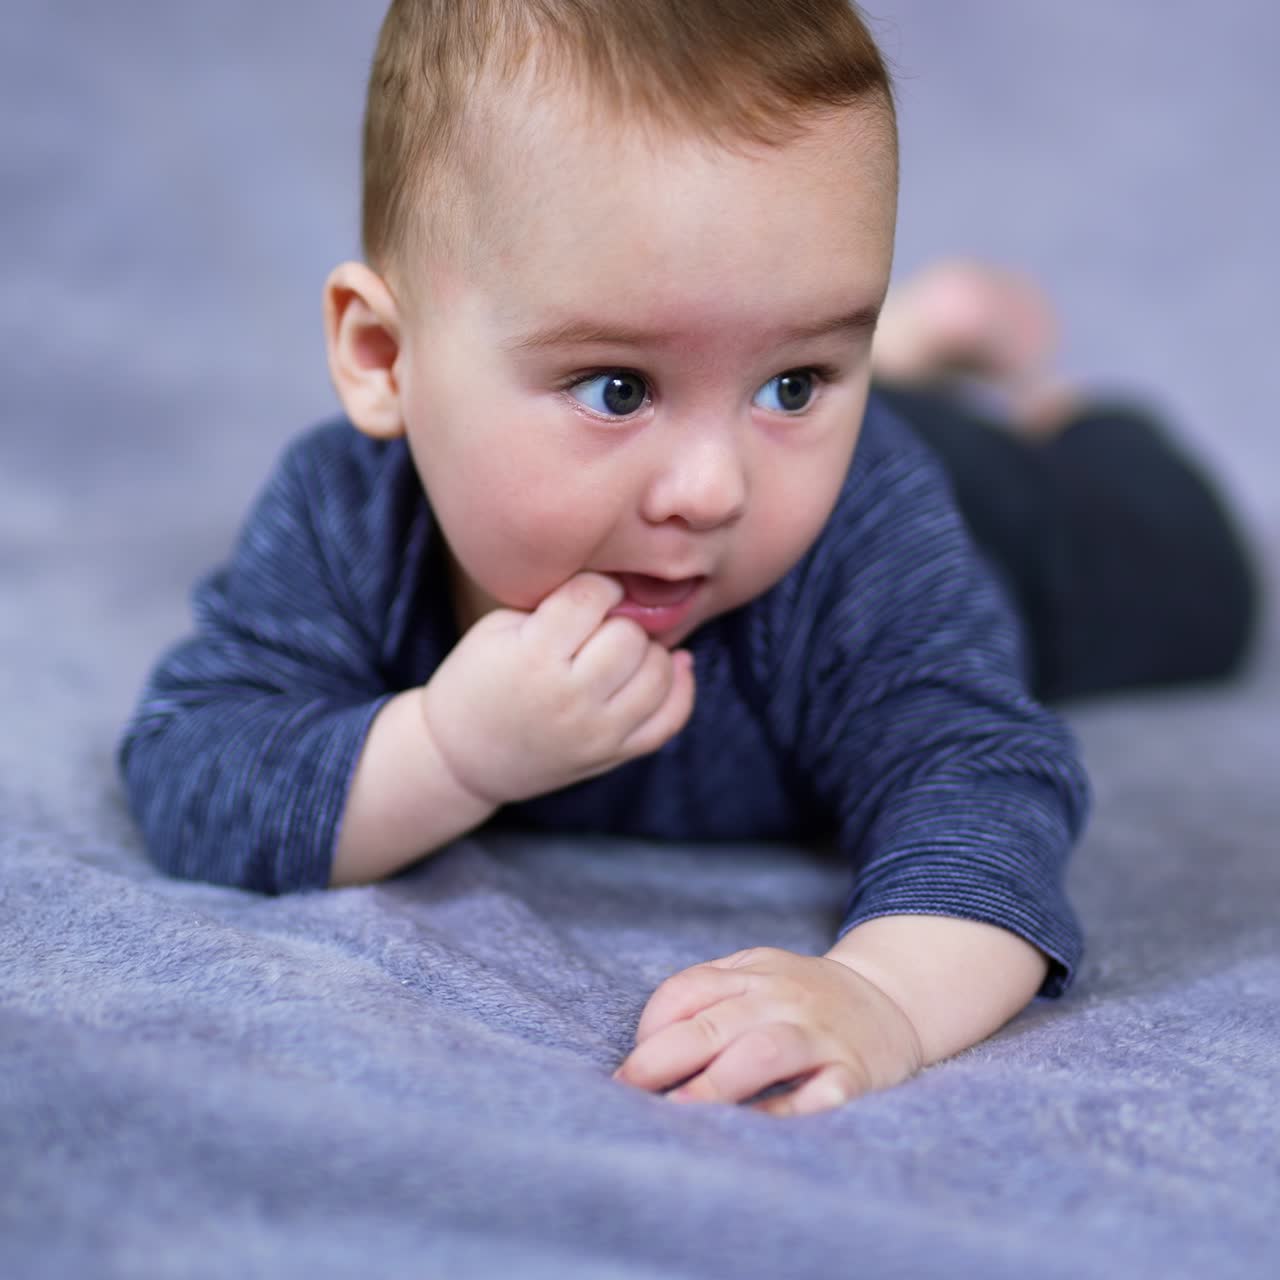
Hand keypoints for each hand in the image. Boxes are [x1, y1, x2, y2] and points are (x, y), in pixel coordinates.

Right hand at [420, 572, 695, 806]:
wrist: (462, 758)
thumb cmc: (477, 681)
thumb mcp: (497, 629)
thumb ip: (554, 605)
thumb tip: (618, 587)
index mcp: (532, 657)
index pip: (592, 597)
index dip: (597, 586)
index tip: (591, 592)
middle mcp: (569, 697)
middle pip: (630, 636)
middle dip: (620, 621)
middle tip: (601, 627)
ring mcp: (597, 731)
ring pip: (659, 673)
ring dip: (648, 652)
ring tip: (623, 651)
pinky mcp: (614, 755)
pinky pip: (671, 720)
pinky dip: (680, 688)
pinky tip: (673, 667)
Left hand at [613, 947, 924, 1115]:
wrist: (892, 1001)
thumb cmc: (802, 1001)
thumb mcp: (756, 977)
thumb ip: (705, 998)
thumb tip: (643, 1051)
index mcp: (752, 973)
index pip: (688, 990)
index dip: (651, 1026)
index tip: (630, 1069)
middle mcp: (783, 999)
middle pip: (714, 1024)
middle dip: (664, 1059)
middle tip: (629, 1092)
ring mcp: (821, 1036)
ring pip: (764, 1052)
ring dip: (716, 1084)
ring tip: (679, 1112)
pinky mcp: (855, 1075)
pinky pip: (821, 1094)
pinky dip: (787, 1112)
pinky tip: (754, 1131)